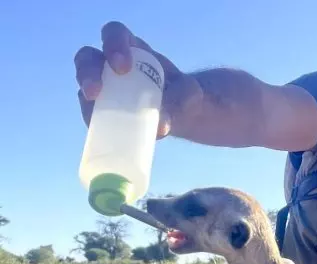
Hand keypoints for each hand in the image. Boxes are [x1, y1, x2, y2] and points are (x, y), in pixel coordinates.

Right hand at [73, 21, 202, 138]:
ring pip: (83, 85)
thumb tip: (164, 122)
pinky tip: (107, 131)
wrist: (179, 114)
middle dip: (88, 73)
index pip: (114, 34)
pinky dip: (94, 121)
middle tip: (97, 92)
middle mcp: (110, 63)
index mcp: (131, 48)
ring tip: (94, 115)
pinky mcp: (99, 109)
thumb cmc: (181, 94)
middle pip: (86, 58)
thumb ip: (184, 98)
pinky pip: (89, 113)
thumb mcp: (189, 92)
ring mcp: (102, 86)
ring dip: (85, 101)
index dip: (113, 45)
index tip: (123, 68)